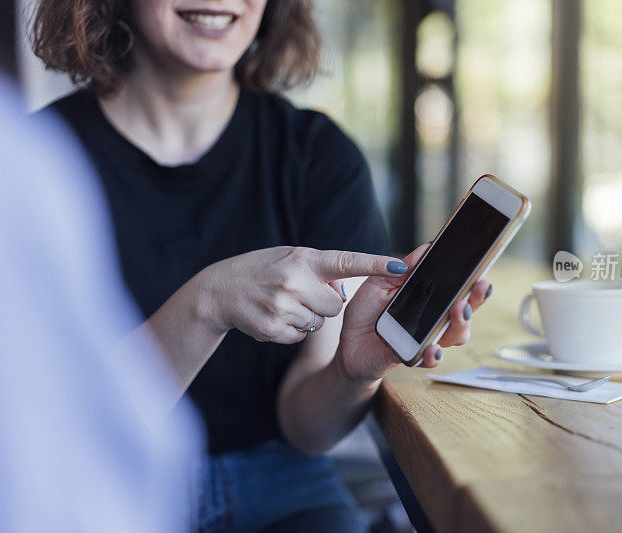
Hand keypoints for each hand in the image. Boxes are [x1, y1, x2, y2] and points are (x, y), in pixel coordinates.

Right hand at [196, 247, 407, 343]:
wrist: (220, 290)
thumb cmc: (263, 270)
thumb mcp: (290, 257)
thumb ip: (319, 269)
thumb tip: (344, 291)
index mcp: (303, 259)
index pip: (347, 262)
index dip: (376, 264)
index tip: (401, 266)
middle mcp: (294, 281)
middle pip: (336, 305)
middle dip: (325, 303)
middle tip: (302, 294)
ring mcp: (283, 307)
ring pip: (319, 323)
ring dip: (308, 317)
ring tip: (284, 303)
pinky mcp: (273, 329)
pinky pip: (301, 336)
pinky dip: (293, 330)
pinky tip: (275, 316)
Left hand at [337, 244, 492, 381]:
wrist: (348, 343)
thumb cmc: (367, 312)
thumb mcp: (380, 282)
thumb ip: (403, 268)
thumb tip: (426, 248)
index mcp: (429, 297)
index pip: (458, 287)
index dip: (473, 279)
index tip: (482, 269)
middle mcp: (434, 318)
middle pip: (466, 309)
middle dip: (477, 298)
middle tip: (480, 286)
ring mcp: (427, 338)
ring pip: (456, 335)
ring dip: (461, 324)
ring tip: (459, 312)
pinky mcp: (413, 356)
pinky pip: (430, 357)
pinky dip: (434, 354)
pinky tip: (433, 347)